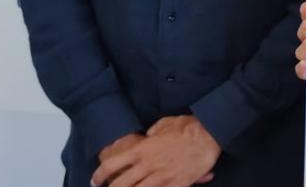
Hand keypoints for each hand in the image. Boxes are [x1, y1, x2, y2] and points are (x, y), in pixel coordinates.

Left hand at [91, 115, 218, 185]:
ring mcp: (162, 177)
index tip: (95, 181)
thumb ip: (150, 134)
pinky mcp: (176, 184)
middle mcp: (148, 165)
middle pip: (120, 185)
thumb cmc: (187, 126)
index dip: (99, 176)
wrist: (210, 134)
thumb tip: (146, 138)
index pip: (111, 165)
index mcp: (141, 150)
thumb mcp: (163, 124)